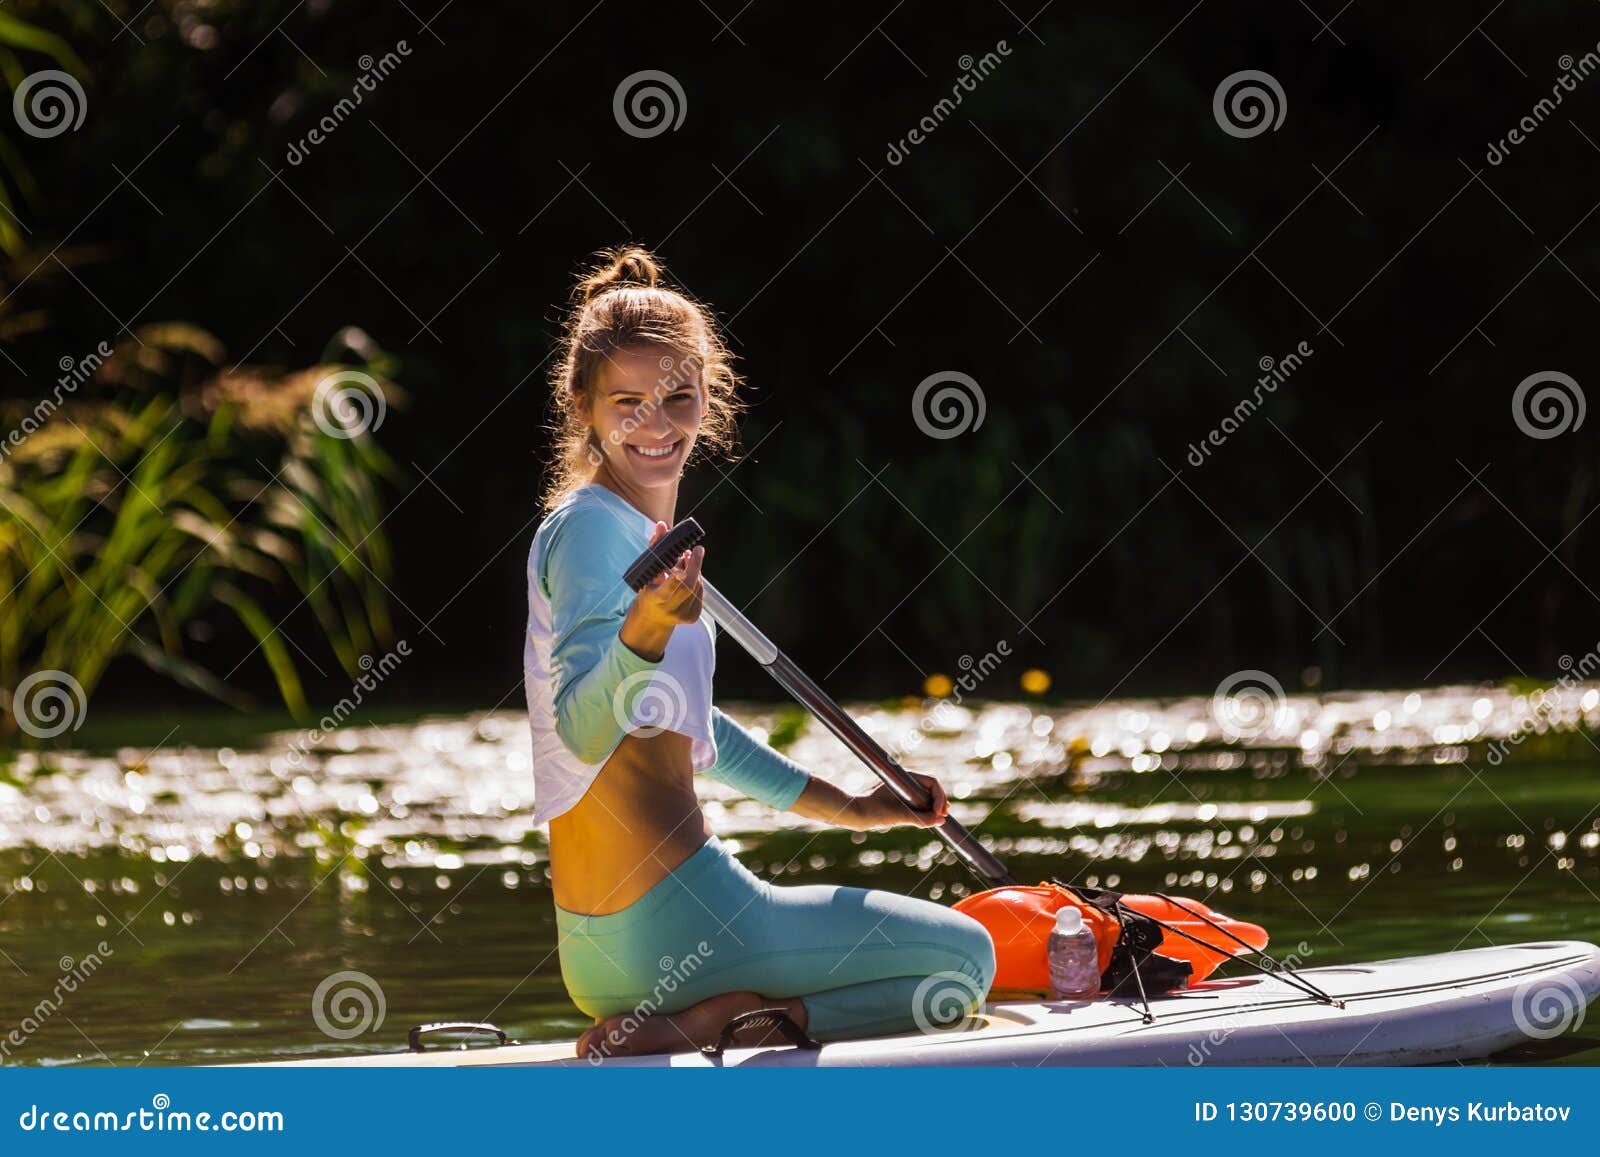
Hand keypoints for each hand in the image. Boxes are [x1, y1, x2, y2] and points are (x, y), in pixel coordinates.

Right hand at [620, 522, 702, 660]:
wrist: (653, 619)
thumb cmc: (649, 590)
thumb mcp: (648, 572)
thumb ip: (656, 548)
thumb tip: (662, 524)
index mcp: (656, 600)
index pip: (667, 590)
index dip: (674, 581)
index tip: (680, 571)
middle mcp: (671, 609)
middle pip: (687, 586)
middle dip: (694, 566)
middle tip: (697, 549)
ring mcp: (683, 614)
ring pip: (696, 587)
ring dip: (695, 571)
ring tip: (688, 559)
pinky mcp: (693, 617)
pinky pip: (699, 593)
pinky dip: (696, 581)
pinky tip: (689, 574)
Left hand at [842, 772, 949, 830]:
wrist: (854, 814)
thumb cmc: (872, 810)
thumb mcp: (899, 815)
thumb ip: (920, 818)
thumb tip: (941, 821)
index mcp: (904, 778)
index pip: (931, 782)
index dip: (940, 796)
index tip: (940, 812)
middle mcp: (904, 783)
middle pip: (930, 789)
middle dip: (939, 801)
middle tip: (944, 815)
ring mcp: (902, 792)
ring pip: (924, 797)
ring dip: (932, 807)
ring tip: (939, 818)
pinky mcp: (898, 802)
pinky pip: (917, 805)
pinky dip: (924, 812)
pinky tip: (930, 819)